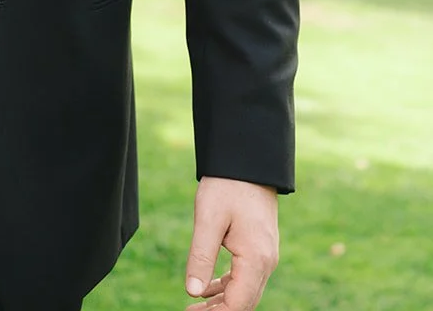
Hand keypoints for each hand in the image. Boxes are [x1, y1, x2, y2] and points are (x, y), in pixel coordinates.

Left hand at [185, 177, 278, 310]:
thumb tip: (191, 292)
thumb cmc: (227, 186)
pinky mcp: (260, 247)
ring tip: (194, 307)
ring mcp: (266, 255)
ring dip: (221, 302)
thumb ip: (201, 257)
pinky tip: (206, 288)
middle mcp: (266, 262)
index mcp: (256, 259)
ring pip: (245, 291)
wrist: (249, 161)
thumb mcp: (208, 219)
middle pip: (244, 302)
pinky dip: (227, 286)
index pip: (238, 304)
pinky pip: (245, 277)